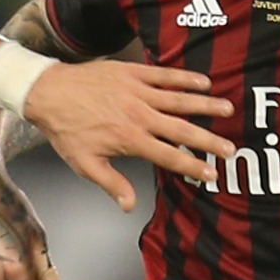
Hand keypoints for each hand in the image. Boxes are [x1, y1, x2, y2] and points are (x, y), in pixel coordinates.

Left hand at [20, 59, 235, 211]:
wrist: (49, 93)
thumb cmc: (67, 130)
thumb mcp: (85, 164)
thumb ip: (111, 184)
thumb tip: (130, 205)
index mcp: (131, 140)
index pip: (169, 157)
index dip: (192, 167)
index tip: (212, 174)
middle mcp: (139, 116)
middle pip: (182, 130)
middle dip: (208, 140)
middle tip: (229, 148)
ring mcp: (138, 92)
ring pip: (180, 99)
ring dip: (206, 104)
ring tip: (228, 109)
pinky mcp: (133, 73)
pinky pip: (165, 75)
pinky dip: (185, 77)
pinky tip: (204, 80)